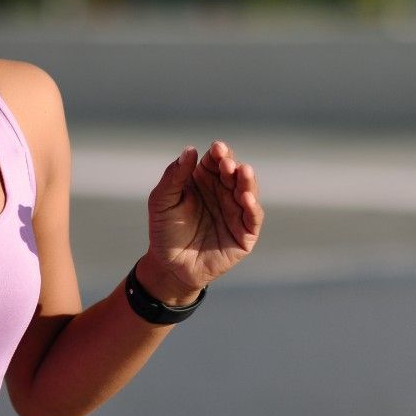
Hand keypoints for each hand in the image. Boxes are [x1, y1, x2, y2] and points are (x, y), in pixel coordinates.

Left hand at [141, 140, 263, 303]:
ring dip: (247, 180)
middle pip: (234, 173)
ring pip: (248, 191)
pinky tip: (247, 197)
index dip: (219, 153)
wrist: (169, 266)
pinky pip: (253, 217)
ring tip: (243, 171)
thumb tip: (190, 149)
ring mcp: (236, 212)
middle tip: (227, 163)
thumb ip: (174, 176)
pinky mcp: (245, 234)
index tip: (217, 148)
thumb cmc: (164, 231)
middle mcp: (223, 192)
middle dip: (232, 165)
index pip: (216, 161)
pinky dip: (253, 207)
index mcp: (204, 180)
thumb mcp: (161, 201)